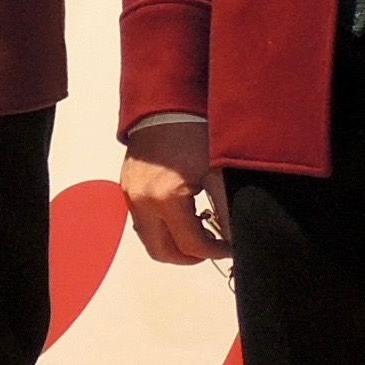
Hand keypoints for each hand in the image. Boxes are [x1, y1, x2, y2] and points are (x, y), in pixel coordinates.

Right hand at [122, 121, 231, 264]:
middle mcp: (142, 201)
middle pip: (163, 252)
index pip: (192, 245)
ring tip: (199, 228)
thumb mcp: (217, 172)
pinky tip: (182, 214)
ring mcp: (130, 196)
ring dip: (174, 243)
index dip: (216, 252)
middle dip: (190, 257)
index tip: (230, 246)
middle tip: (212, 247)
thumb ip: (228, 209)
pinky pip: (142, 223)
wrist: (164, 108)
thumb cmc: (190, 132)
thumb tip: (237, 237)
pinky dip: (162, 228)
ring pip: (150, 240)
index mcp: (166, 198)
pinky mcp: (127, 190)